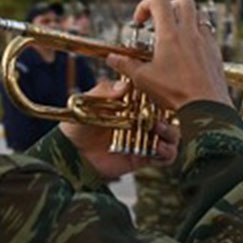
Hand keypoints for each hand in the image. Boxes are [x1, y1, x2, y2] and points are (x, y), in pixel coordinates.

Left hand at [60, 83, 182, 177]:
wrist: (70, 154)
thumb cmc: (77, 125)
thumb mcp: (88, 102)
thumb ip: (104, 92)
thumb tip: (124, 86)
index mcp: (132, 103)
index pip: (154, 94)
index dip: (160, 93)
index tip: (158, 91)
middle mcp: (142, 119)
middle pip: (168, 114)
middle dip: (169, 113)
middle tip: (159, 112)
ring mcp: (145, 138)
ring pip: (172, 134)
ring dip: (171, 132)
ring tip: (158, 130)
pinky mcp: (145, 156)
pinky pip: (167, 156)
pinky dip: (168, 152)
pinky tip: (157, 148)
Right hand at [106, 0, 230, 110]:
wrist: (207, 107)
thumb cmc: (175, 93)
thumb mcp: (143, 79)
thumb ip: (126, 65)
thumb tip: (112, 58)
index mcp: (171, 35)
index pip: (159, 1)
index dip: (145, 5)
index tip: (139, 21)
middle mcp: (191, 33)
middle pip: (183, 1)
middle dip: (168, 6)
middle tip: (158, 22)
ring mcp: (206, 41)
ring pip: (199, 14)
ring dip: (185, 18)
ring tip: (174, 34)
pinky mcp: (216, 52)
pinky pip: (208, 32)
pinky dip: (197, 33)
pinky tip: (188, 49)